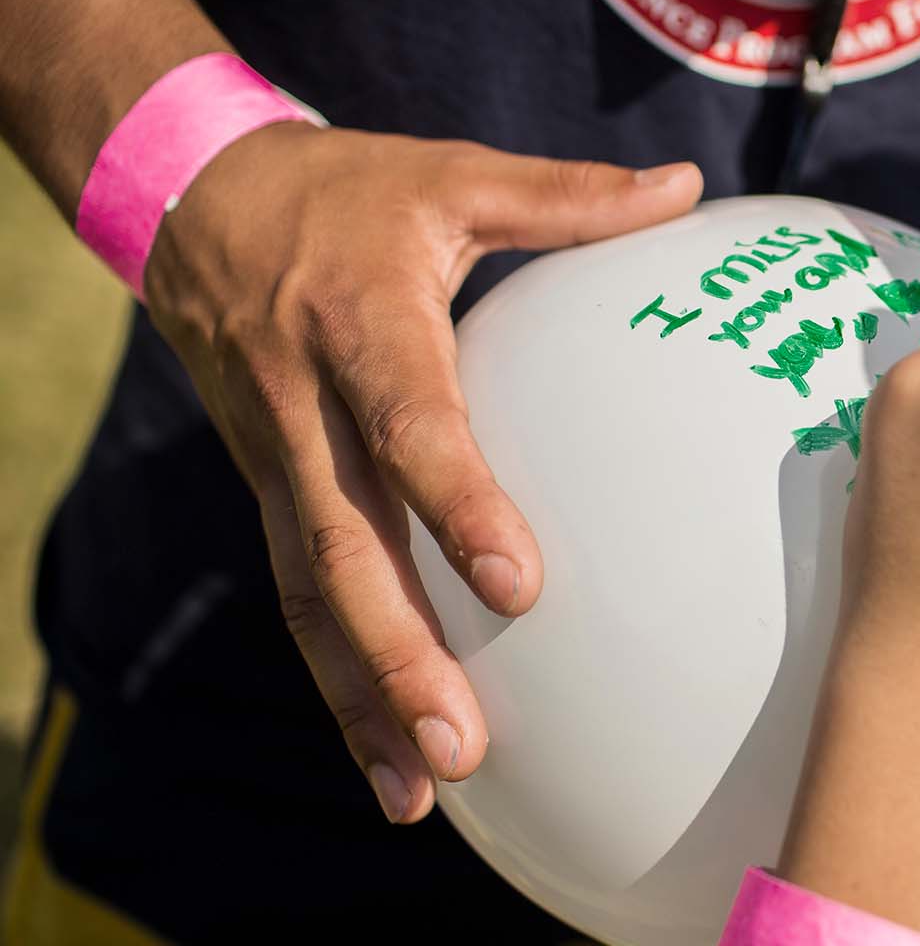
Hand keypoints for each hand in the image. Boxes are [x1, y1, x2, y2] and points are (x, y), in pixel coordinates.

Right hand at [144, 121, 701, 821]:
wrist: (192, 199)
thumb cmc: (348, 192)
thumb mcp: (451, 174)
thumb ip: (566, 197)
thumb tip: (684, 186)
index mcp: (360, 325)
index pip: (411, 426)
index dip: (457, 504)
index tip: (520, 584)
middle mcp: (307, 407)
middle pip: (344, 546)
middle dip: (399, 654)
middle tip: (463, 742)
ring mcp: (277, 459)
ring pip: (312, 592)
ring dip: (362, 694)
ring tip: (422, 787)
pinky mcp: (271, 490)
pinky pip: (301, 595)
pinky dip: (337, 679)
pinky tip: (384, 757)